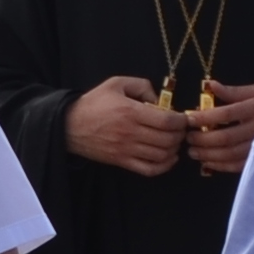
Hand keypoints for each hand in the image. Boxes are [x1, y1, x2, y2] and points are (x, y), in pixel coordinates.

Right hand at [68, 76, 190, 175]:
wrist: (70, 125)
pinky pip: (149, 169)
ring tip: (174, 142)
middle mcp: (130, 133)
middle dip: (180, 135)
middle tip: (180, 130)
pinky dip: (164, 166)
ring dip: (174, 150)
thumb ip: (141, 85)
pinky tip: (168, 158)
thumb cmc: (94, 103)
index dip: (181, 121)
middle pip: (167, 140)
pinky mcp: (122, 161)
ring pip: (161, 155)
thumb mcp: (116, 84)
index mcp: (130, 112)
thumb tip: (158, 100)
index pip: (166, 121)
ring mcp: (126, 150)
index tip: (183, 118)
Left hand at [185, 80, 253, 174]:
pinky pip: (238, 166)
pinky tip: (208, 162)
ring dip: (208, 154)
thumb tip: (210, 85)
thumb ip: (234, 91)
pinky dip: (221, 166)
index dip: (206, 117)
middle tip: (188, 137)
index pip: (228, 113)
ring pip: (230, 154)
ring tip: (193, 151)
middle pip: (226, 137)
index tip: (190, 118)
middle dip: (203, 139)